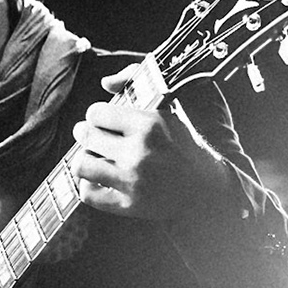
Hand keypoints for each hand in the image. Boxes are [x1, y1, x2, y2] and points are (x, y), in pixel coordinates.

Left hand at [70, 65, 232, 220]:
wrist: (205, 190)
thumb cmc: (184, 146)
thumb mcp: (169, 111)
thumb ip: (138, 84)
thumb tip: (105, 82)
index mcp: (150, 125)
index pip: (96, 113)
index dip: (97, 116)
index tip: (103, 121)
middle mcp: (139, 153)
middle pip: (86, 136)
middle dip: (85, 134)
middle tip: (91, 137)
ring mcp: (133, 181)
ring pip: (81, 164)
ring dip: (84, 159)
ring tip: (92, 158)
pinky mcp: (128, 205)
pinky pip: (87, 193)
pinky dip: (87, 185)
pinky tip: (98, 179)